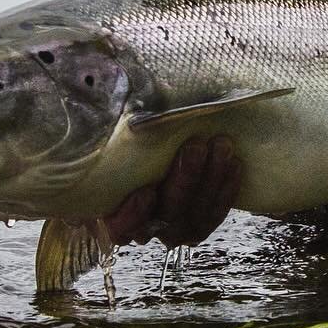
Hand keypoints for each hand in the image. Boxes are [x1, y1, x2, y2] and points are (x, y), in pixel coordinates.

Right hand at [104, 135, 240, 247]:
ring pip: (194, 217)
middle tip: (196, 146)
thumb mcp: (102, 145)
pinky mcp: (196, 222)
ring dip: (211, 182)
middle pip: (166, 217)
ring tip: (221, 146)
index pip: (120, 228)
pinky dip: (225, 191)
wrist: (137, 160)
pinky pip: (213, 215)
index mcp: (110, 213)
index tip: (146, 191)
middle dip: (184, 181)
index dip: (133, 215)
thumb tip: (93, 99)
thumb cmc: (114, 151)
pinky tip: (234, 164)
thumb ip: (102, 136)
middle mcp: (142, 227)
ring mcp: (171, 227)